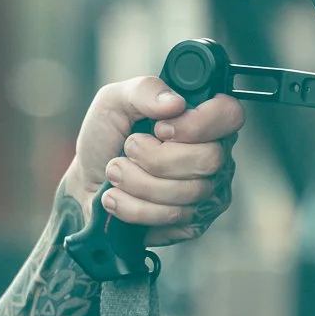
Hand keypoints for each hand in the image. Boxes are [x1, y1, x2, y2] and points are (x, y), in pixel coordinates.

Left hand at [65, 75, 243, 244]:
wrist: (84, 184)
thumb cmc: (106, 140)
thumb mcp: (114, 102)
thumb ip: (145, 90)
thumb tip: (175, 102)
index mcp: (203, 119)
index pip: (230, 115)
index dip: (198, 123)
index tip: (161, 129)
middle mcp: (214, 156)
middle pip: (209, 159)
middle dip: (155, 158)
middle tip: (129, 149)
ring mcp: (207, 193)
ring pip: (187, 193)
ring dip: (136, 181)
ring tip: (115, 172)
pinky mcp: (192, 224)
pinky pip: (170, 218)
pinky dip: (133, 207)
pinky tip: (118, 197)